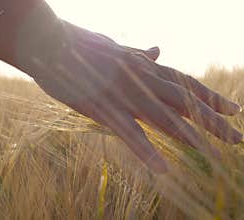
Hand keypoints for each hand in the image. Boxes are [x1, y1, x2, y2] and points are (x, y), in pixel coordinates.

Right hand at [26, 21, 242, 172]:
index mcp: (141, 65)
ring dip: (190, 137)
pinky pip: (127, 133)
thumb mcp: (114, 47)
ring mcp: (121, 94)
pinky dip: (146, 151)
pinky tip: (162, 168)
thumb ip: (138, 53)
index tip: (232, 108)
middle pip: (182, 102)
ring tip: (213, 154)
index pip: (183, 82)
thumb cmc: (78, 44)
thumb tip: (159, 49)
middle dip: (211, 121)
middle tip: (237, 138)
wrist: (48, 41)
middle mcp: (139, 79)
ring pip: (162, 118)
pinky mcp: (101, 108)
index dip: (208, 96)